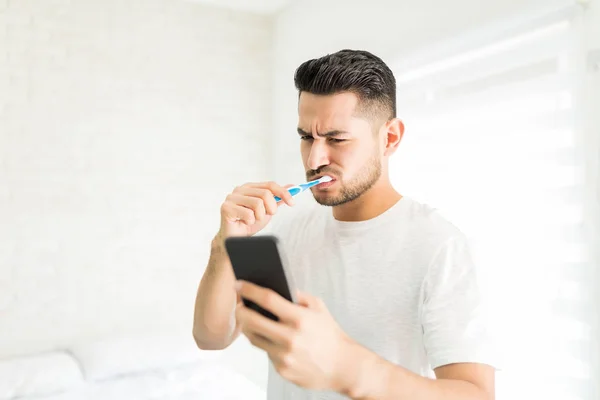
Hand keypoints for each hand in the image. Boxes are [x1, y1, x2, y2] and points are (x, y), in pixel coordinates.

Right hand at [217, 182, 294, 242]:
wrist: (235, 239)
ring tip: (253, 220)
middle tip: (267, 216)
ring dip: (260, 216)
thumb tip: (292, 186)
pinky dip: (250, 222)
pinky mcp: (226, 207)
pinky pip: (248, 214)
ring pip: (257, 203)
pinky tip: (244, 223)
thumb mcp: (267, 210)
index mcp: (250, 187)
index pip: (270, 185)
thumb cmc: (249, 223)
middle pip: (265, 193)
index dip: (283, 193)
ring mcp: (231, 197)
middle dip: (271, 208)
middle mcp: (240, 189)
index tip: (292, 203)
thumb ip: (277, 198)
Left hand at [234, 281, 353, 392]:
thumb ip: (299, 296)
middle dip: (240, 310)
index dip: (249, 290)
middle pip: (251, 320)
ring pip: (254, 338)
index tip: (238, 285)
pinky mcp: (282, 369)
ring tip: (247, 319)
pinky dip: (265, 344)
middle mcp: (290, 337)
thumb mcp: (319, 308)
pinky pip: (266, 353)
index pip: (267, 299)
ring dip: (247, 327)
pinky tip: (267, 337)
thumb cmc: (330, 335)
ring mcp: (284, 356)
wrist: (342, 366)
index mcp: (300, 318)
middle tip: (238, 304)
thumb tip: (280, 286)